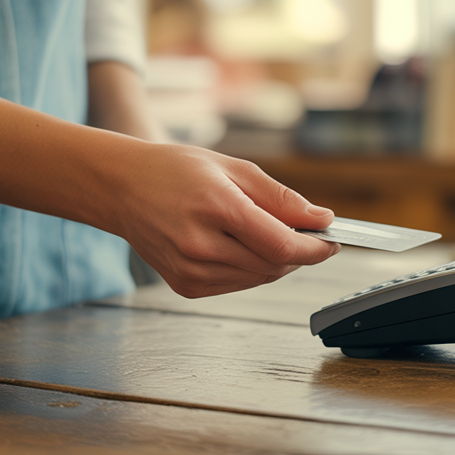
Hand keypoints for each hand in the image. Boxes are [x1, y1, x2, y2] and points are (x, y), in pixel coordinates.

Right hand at [100, 143, 339, 297]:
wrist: (122, 188)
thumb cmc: (175, 170)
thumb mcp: (233, 168)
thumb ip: (280, 198)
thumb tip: (321, 219)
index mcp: (216, 209)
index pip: (281, 245)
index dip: (314, 248)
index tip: (332, 242)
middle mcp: (201, 245)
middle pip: (274, 265)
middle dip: (298, 253)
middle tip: (305, 234)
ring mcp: (190, 270)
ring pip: (258, 278)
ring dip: (276, 262)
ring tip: (265, 233)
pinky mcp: (185, 286)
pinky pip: (236, 284)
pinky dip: (250, 269)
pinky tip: (237, 245)